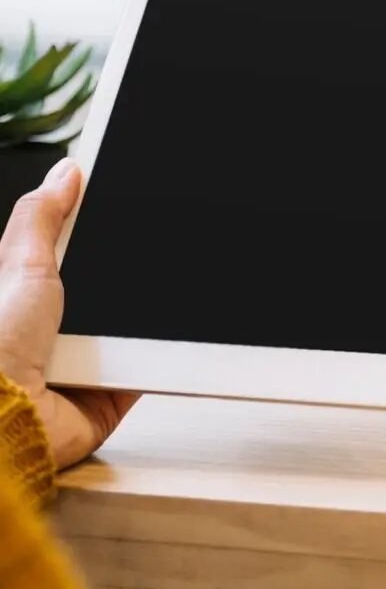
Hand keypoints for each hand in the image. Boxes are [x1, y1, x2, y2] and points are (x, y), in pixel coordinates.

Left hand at [0, 159, 136, 468]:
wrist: (3, 418)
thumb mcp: (19, 262)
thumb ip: (43, 215)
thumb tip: (66, 171)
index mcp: (28, 292)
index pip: (72, 250)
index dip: (100, 229)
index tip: (127, 207)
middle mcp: (53, 327)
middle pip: (109, 285)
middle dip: (126, 272)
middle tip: (147, 252)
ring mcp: (81, 360)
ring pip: (131, 324)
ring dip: (142, 315)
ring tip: (145, 302)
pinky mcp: (107, 394)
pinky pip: (146, 366)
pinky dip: (158, 354)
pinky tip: (167, 336)